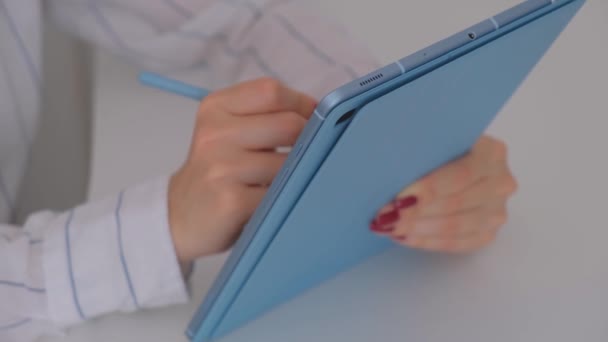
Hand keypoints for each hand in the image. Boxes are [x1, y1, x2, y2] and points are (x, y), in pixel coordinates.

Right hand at [168, 78, 315, 264]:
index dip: (302, 104)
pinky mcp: (231, 200)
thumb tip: (322, 114)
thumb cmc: (217, 172)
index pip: (272, 91)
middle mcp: (214, 133)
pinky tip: (272, 203)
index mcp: (215, 107)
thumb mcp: (229, 131)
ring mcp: (221, 167)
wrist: (179, 218)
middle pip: (288, 124)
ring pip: (290, 161)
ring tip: (281, 183)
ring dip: (295, 174)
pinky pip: (281, 192)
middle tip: (303, 156)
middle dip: (306, 141)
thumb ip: (266, 116)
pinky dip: (286, 198)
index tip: (313, 120)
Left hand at [370, 135, 517, 252]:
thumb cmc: (441, 149)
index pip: (461, 174)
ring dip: (418, 228)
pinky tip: (404, 236)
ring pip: (456, 226)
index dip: (429, 189)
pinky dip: (426, 241)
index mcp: (492, 152)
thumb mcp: (436, 139)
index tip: (400, 198)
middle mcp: (501, 181)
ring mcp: (497, 210)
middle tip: (387, 216)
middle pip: (457, 202)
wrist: (458, 160)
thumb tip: (390, 170)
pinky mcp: (488, 232)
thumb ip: (423, 151)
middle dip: (417, 212)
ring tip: (390, 227)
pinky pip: (456, 243)